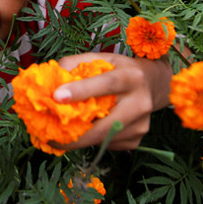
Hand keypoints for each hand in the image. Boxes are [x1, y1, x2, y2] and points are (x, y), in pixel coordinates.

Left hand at [50, 52, 170, 151]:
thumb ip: (76, 64)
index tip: (57, 97)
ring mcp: (141, 124)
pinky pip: (107, 144)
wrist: (152, 84)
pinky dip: (92, 141)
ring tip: (60, 136)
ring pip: (104, 139)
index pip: (108, 83)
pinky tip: (85, 132)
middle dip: (76, 134)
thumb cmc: (119, 69)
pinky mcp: (137, 139)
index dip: (82, 90)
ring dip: (80, 140)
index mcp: (132, 76)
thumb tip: (51, 82)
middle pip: (107, 124)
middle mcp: (141, 102)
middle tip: (50, 137)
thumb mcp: (101, 58)